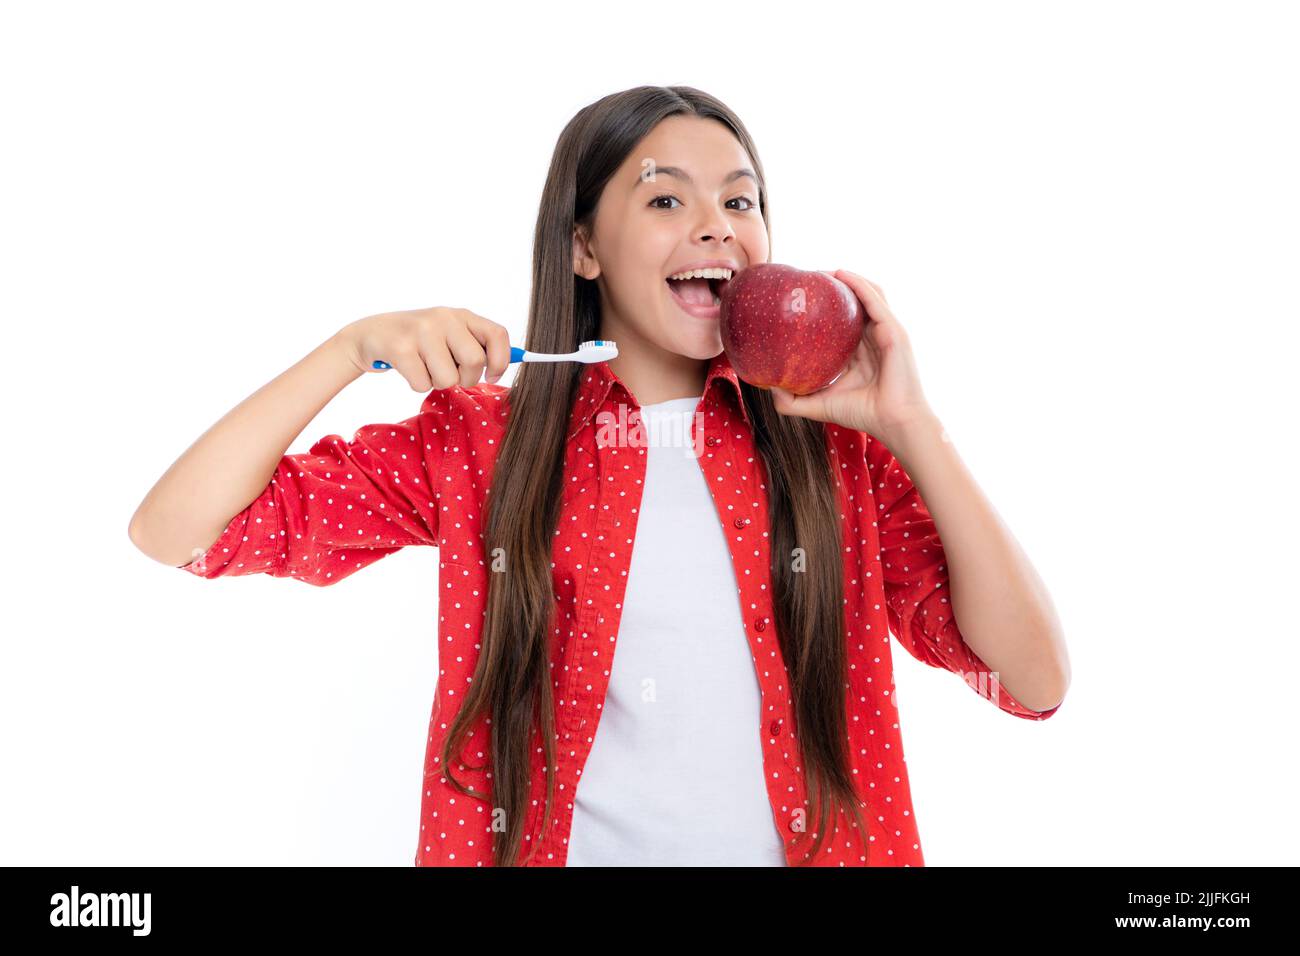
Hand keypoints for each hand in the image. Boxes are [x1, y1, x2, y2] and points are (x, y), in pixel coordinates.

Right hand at [335, 306, 511, 389]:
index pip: (498, 335)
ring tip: (425, 368)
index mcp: (461, 315)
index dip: (501, 361)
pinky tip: (408, 369)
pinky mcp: (400, 347)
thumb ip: (475, 347)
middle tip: (450, 374)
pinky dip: (417, 384)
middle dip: (466, 379)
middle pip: (475, 362)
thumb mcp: (449, 336)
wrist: (369, 335)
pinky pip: (423, 384)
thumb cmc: (418, 342)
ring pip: (448, 378)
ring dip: (438, 383)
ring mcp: (421, 330)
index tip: (492, 375)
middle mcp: (443, 317)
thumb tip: (502, 370)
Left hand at [769, 270, 936, 442]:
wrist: (894, 424)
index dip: (823, 308)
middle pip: (854, 301)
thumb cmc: (863, 414)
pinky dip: (858, 284)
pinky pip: (874, 300)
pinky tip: (840, 274)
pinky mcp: (893, 330)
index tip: (800, 300)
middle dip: (832, 287)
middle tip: (807, 279)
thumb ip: (792, 401)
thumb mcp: (819, 405)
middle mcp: (873, 337)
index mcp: (860, 351)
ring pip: (867, 293)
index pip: (842, 321)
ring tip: (822, 272)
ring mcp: (886, 331)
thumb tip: (767, 388)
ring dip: (845, 278)